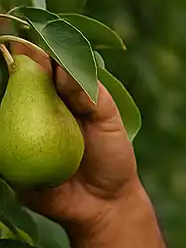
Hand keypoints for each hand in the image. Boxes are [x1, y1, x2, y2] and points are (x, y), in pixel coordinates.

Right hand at [7, 40, 138, 236]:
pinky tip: (2, 126)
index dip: (29, 52)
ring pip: (2, 110)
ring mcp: (19, 134)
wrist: (106, 205)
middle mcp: (34, 110)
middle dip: (8, 66)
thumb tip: (61, 69)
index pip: (39, 67)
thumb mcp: (109, 123)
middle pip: (13, 83)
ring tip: (3, 75)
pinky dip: (0, 138)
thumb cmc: (112, 158)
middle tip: (7, 52)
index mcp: (57, 95)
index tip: (22, 42)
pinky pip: (0, 148)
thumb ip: (90, 95)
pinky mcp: (10, 161)